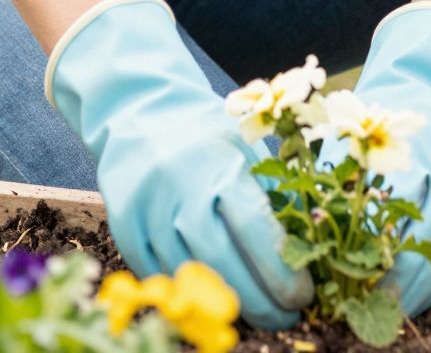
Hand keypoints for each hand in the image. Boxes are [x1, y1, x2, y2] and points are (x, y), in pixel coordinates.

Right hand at [47, 0, 311, 328]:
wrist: (139, 111)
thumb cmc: (206, 136)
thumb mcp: (244, 148)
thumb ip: (271, 194)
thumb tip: (308, 251)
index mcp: (221, 162)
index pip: (255, 228)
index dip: (281, 271)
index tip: (304, 297)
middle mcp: (181, 184)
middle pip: (221, 261)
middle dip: (259, 300)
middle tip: (285, 318)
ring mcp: (147, 206)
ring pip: (188, 274)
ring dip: (224, 304)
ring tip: (256, 314)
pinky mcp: (122, 223)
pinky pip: (157, 273)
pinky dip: (187, 292)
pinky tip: (211, 296)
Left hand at [350, 3, 430, 316]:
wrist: (423, 91)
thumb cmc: (372, 121)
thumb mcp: (347, 135)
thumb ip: (329, 172)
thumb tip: (299, 219)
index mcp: (413, 149)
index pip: (400, 208)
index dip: (379, 248)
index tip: (357, 280)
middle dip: (406, 276)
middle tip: (378, 308)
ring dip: (430, 284)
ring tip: (399, 311)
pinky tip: (430, 295)